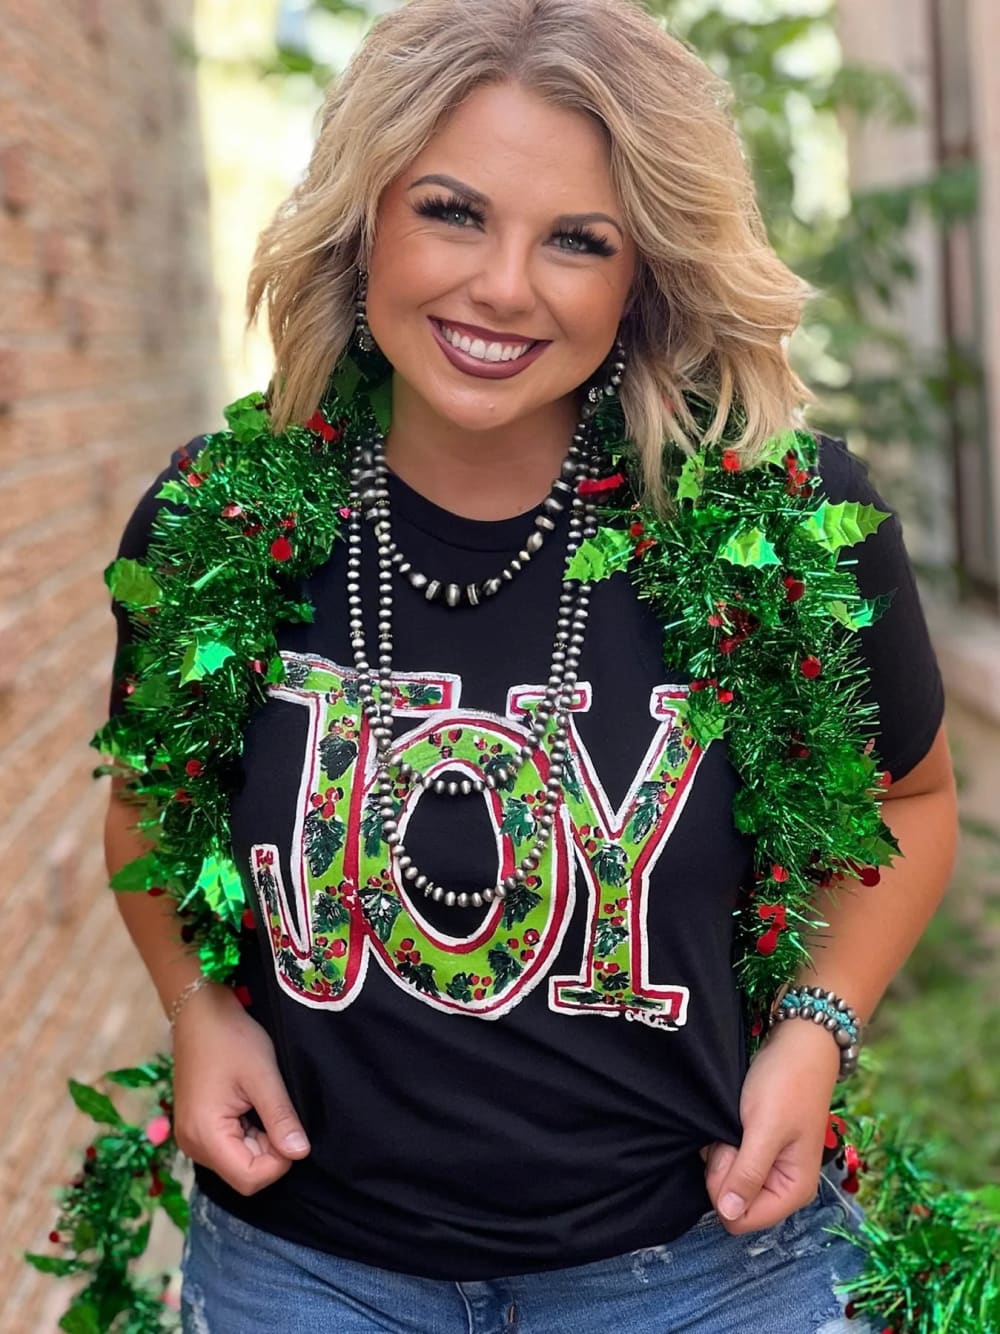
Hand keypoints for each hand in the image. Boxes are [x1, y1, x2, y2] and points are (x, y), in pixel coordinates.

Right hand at [171, 982, 310, 1194]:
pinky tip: (251, 1103)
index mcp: (205, 1135)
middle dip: (270, 1150)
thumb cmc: (231, 1037)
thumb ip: (281, 1117)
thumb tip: (300, 1154)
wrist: (198, 1011)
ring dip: (260, 1140)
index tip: (288, 1126)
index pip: (250, 1179)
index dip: (278, 1161)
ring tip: (261, 1101)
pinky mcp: (197, 1127)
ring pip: (238, 1161)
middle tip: (276, 1108)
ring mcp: (192, 1138)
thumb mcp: (263, 1075)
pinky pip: (229, 1146)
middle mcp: (193, 1145)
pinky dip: (248, 1132)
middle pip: (244, 1173)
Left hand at [699, 1018, 839, 1233]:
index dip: (725, 1188)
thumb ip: (748, 1173)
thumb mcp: (765, 1129)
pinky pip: (728, 1159)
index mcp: (793, 1191)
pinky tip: (731, 1120)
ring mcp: (768, 1168)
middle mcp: (781, 1186)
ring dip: (721, 1150)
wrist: (798, 1043)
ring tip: (736, 1120)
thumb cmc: (786, 1084)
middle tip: (735, 1130)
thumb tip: (729, 1214)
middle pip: (731, 1200)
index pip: (741, 1220)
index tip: (732, 1150)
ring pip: (726, 1179)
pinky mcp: (756, 1149)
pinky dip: (722, 1140)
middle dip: (723, 1166)